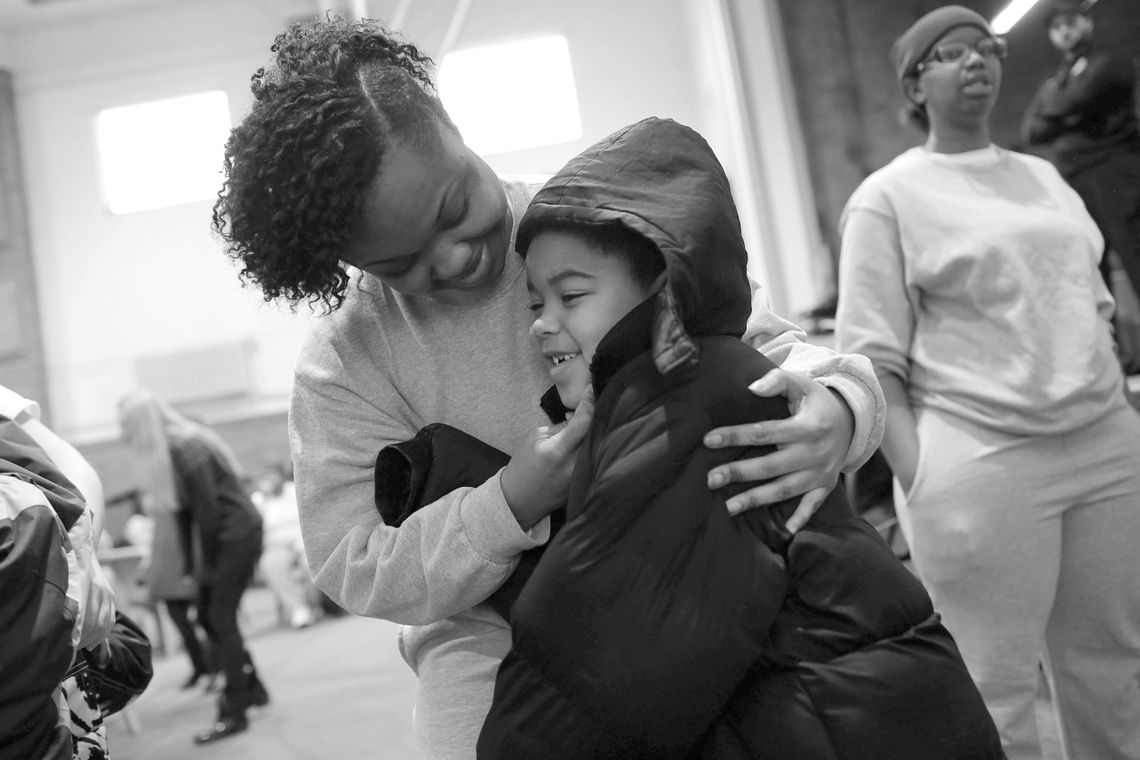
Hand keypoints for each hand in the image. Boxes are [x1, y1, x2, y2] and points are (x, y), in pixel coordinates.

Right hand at [501, 387, 594, 529]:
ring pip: (601, 446)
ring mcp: (584, 476)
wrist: (521, 500)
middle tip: (600, 397)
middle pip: (598, 433)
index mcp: (557, 451)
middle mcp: (575, 464)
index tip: (593, 387)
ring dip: (601, 429)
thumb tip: (579, 416)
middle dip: (599, 413)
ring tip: (597, 416)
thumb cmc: (525, 465)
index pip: (583, 422)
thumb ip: (560, 427)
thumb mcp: (536, 438)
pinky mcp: (588, 483)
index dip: (590, 402)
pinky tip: (594, 436)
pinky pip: (598, 458)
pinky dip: (598, 444)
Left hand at [704, 370, 852, 531]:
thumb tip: (751, 388)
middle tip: (710, 479)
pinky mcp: (826, 485)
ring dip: (757, 499)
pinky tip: (786, 532)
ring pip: (785, 490)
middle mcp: (814, 452)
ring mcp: (821, 472)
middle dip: (739, 473)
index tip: (708, 440)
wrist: (851, 421)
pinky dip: (802, 518)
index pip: (764, 432)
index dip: (735, 435)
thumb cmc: (816, 401)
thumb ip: (777, 380)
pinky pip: (813, 505)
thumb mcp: (802, 383)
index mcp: (807, 426)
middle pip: (771, 466)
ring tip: (728, 507)